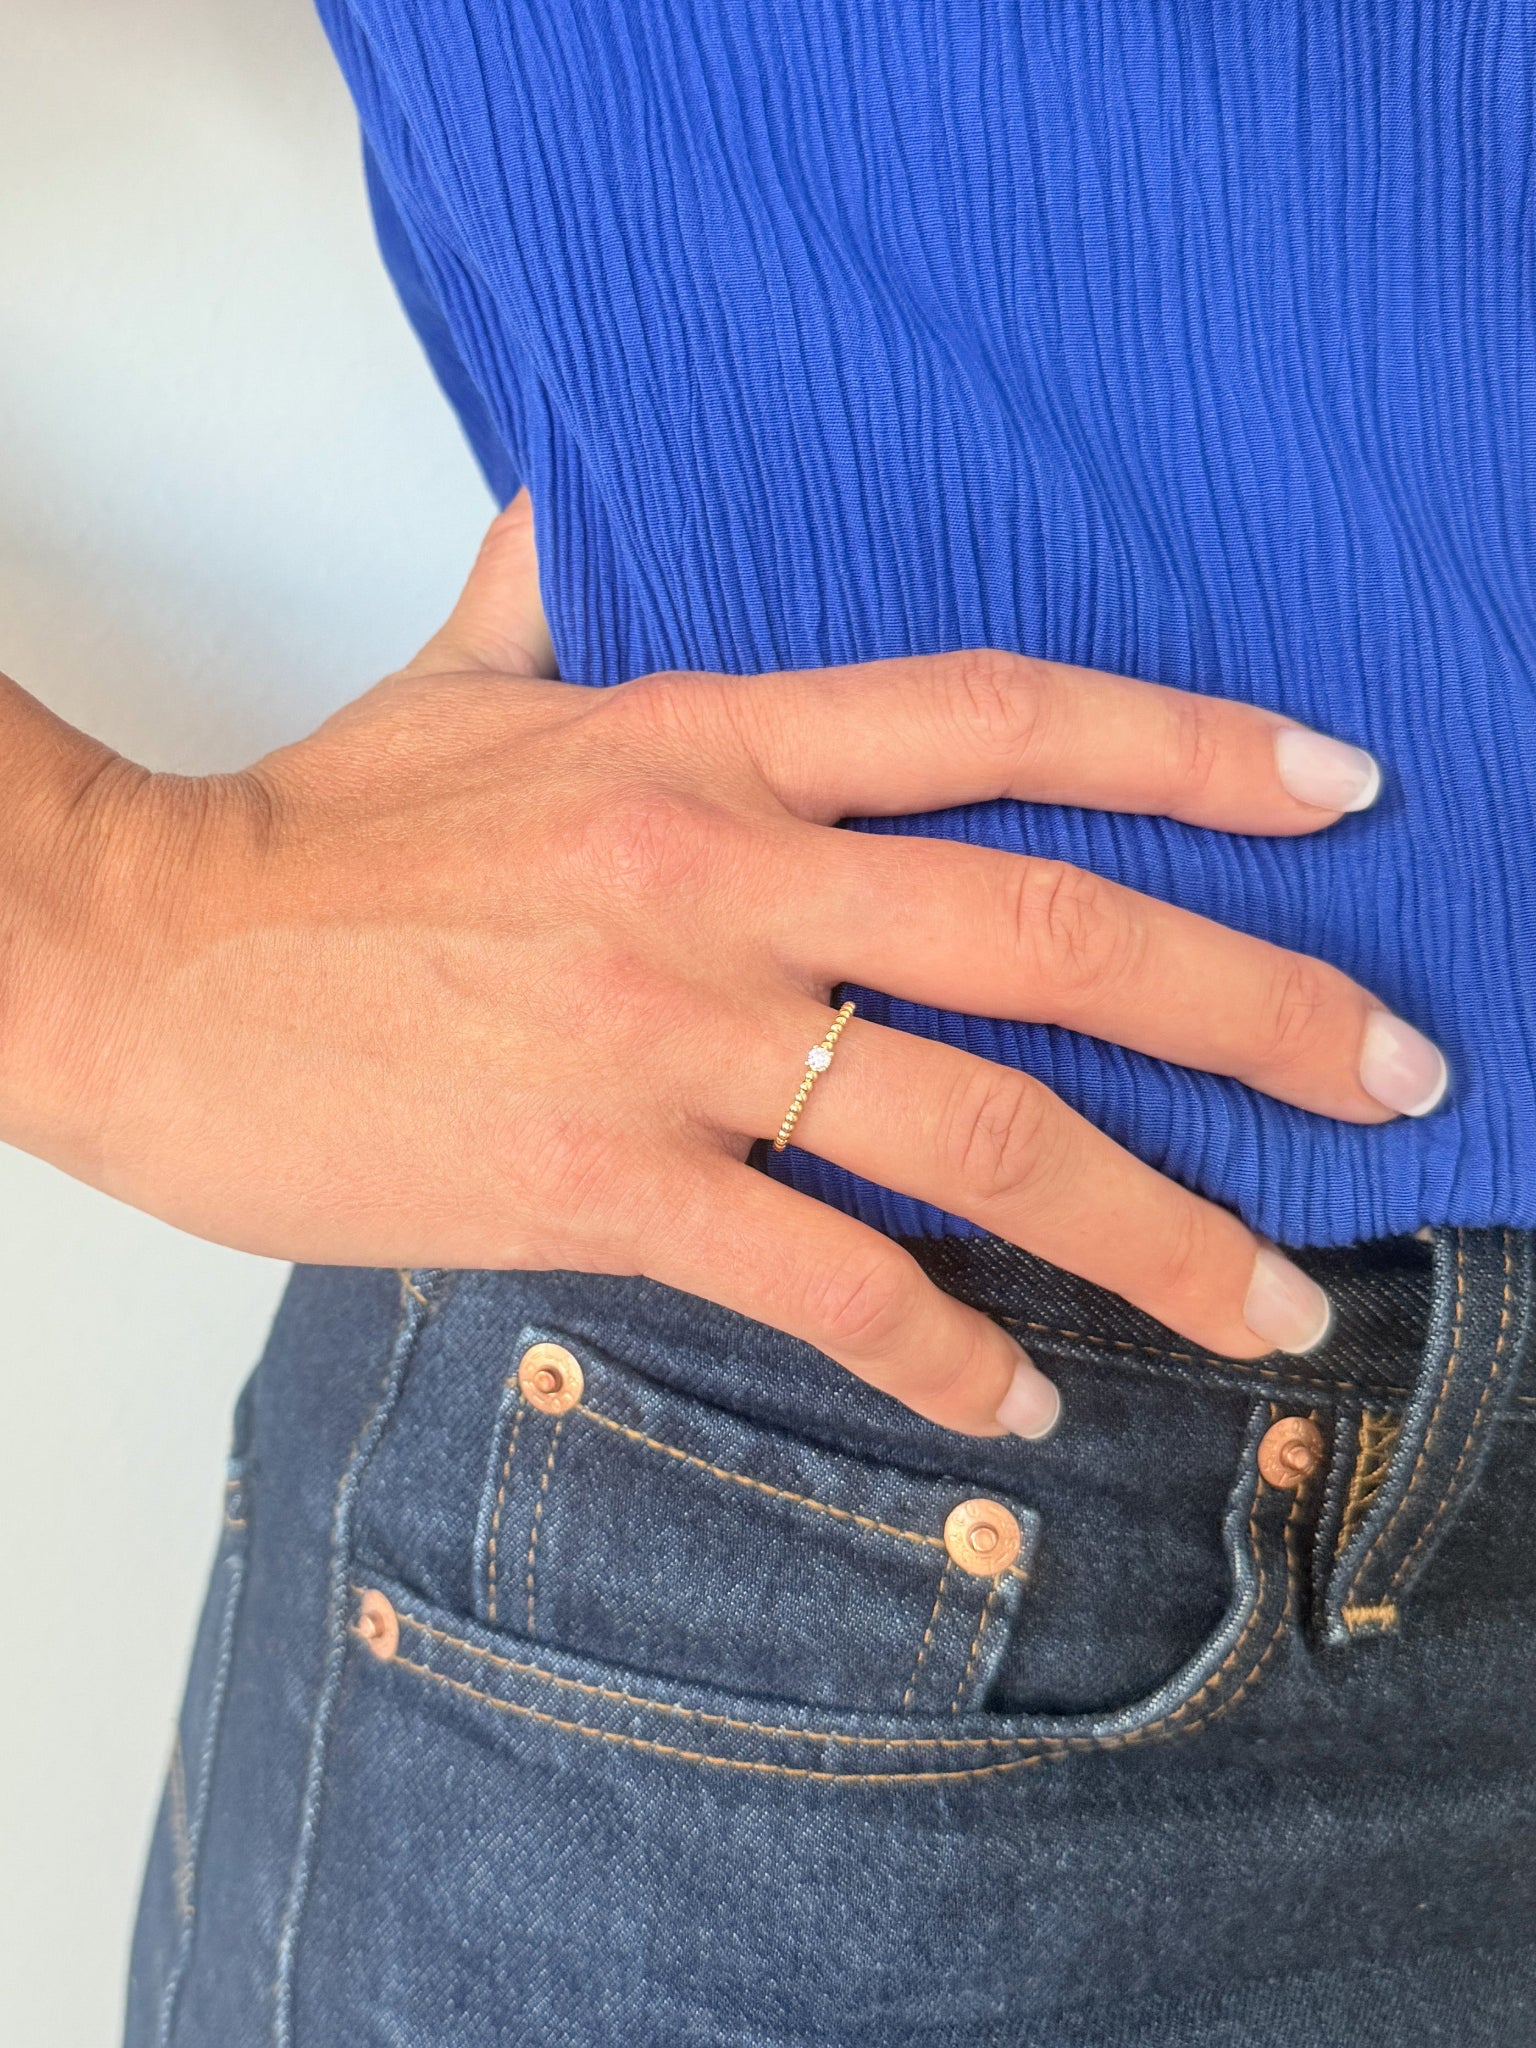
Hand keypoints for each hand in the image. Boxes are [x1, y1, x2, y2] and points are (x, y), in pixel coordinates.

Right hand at [11, 493, 1444, 1435]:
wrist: (132, 961)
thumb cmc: (307, 837)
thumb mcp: (449, 686)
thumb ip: (536, 594)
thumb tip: (560, 512)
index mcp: (704, 743)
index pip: (998, 720)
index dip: (1188, 749)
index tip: (1339, 794)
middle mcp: (721, 878)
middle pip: (1052, 933)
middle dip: (1256, 1010)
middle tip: (1396, 1072)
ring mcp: (669, 1037)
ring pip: (977, 1133)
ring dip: (1156, 1227)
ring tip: (1276, 1300)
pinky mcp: (599, 1181)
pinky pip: (824, 1280)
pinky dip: (941, 1350)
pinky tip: (1017, 1398)